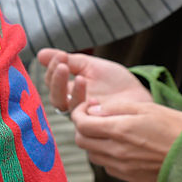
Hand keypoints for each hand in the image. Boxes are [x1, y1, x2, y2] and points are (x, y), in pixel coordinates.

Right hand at [38, 48, 152, 113]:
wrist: (141, 96)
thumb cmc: (116, 82)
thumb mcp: (92, 66)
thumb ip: (70, 61)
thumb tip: (40, 54)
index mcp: (70, 92)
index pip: (52, 83)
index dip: (53, 70)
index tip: (61, 56)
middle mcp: (73, 107)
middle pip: (56, 98)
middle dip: (57, 81)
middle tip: (63, 66)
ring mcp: (84, 118)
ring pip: (68, 110)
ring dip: (72, 92)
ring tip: (81, 78)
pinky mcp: (95, 127)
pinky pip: (84, 121)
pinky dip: (86, 107)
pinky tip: (93, 96)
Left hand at [72, 99, 181, 181]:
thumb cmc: (174, 127)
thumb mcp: (146, 107)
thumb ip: (115, 108)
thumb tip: (92, 109)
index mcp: (119, 130)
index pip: (82, 124)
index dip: (78, 113)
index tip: (86, 107)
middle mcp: (116, 151)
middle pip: (81, 141)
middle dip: (82, 127)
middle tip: (94, 118)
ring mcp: (121, 167)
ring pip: (91, 155)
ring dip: (92, 142)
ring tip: (107, 132)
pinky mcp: (128, 177)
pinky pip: (106, 166)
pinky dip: (105, 155)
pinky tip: (119, 146)